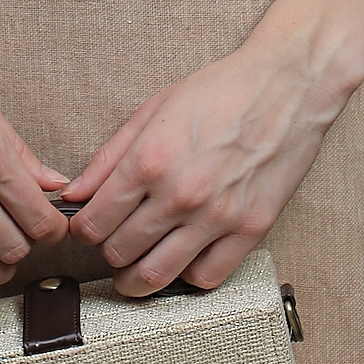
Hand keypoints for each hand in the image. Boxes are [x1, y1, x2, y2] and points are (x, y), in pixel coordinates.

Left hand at [63, 33, 347, 293]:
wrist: (289, 85)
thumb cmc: (221, 91)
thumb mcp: (152, 111)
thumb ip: (108, 157)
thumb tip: (74, 194)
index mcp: (149, 160)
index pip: (93, 223)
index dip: (83, 230)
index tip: (89, 226)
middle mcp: (180, 193)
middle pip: (119, 252)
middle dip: (107, 251)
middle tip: (112, 242)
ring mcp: (217, 216)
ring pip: (156, 275)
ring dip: (136, 278)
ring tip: (135, 266)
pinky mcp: (251, 229)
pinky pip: (207, 277)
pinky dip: (187, 275)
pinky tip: (182, 258)